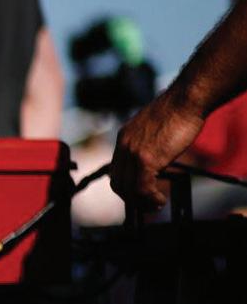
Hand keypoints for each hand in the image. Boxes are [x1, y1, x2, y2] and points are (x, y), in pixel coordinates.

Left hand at [111, 90, 206, 209]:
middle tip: (146, 204)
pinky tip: (160, 199)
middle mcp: (124, 146)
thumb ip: (149, 144)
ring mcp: (133, 153)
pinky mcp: (146, 159)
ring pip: (127, 188)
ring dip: (141, 202)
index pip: (116, 169)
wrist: (187, 99)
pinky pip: (142, 188)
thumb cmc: (179, 110)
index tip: (137, 193)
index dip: (126, 185)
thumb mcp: (155, 128)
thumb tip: (156, 162)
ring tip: (155, 204)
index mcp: (124, 138)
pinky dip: (150, 198)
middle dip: (130, 197)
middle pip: (117, 182)